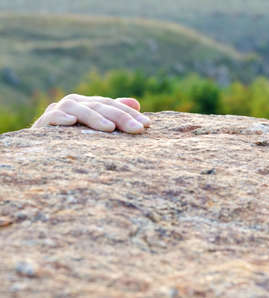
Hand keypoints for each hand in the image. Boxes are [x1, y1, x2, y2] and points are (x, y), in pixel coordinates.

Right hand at [32, 94, 149, 133]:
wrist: (40, 146)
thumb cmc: (73, 135)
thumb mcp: (96, 124)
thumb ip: (114, 113)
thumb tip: (137, 102)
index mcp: (89, 103)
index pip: (113, 106)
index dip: (130, 114)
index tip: (147, 125)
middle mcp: (76, 102)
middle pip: (101, 107)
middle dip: (121, 118)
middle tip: (138, 130)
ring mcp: (59, 110)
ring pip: (80, 110)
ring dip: (95, 118)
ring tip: (110, 128)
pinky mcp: (43, 122)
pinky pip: (52, 117)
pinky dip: (61, 118)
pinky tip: (71, 122)